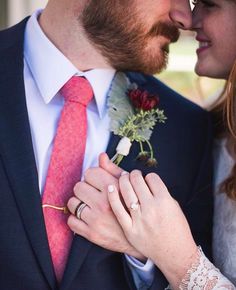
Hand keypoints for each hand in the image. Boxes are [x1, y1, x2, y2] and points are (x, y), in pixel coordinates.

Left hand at [67, 153, 144, 260]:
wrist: (138, 236)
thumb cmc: (133, 206)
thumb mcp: (127, 185)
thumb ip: (112, 169)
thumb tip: (101, 156)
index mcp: (113, 189)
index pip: (89, 173)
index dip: (93, 177)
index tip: (97, 182)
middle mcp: (103, 203)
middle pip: (78, 186)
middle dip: (84, 189)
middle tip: (93, 194)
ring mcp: (96, 220)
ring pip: (72, 203)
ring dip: (79, 203)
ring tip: (89, 205)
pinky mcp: (91, 234)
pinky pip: (71, 221)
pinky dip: (76, 218)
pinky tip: (86, 217)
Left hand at [107, 170, 197, 287]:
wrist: (174, 254)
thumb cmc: (176, 229)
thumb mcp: (174, 206)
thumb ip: (161, 192)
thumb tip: (145, 180)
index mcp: (165, 201)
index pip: (152, 178)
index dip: (148, 176)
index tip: (147, 179)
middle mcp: (152, 208)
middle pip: (137, 181)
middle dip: (134, 174)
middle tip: (133, 175)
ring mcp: (139, 219)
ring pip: (126, 190)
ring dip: (123, 180)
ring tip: (124, 178)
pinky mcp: (130, 229)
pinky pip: (117, 208)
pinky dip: (112, 196)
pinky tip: (110, 187)